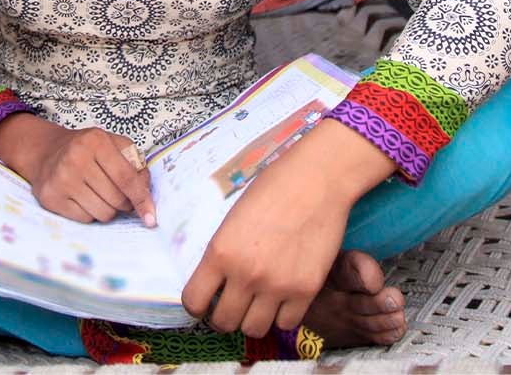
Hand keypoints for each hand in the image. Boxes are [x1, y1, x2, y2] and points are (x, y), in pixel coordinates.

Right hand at [0, 113, 156, 226]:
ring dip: (108, 209)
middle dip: (124, 203)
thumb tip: (147, 195)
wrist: (46, 151)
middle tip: (119, 195)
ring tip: (99, 194)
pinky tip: (83, 198)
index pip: (126, 178)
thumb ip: (136, 164)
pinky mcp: (50, 197)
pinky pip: (85, 219)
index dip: (141, 199)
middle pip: (116, 199)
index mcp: (95, 141)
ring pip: (102, 213)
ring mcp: (61, 179)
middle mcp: (76, 159)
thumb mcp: (114, 144)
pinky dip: (90, 213)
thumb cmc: (87, 149)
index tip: (151, 216)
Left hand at [180, 120, 395, 336]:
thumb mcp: (232, 219)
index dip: (198, 306)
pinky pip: (287, 324)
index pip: (194, 302)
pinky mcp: (306, 290)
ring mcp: (277, 285)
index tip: (205, 302)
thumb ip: (223, 253)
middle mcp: (245, 274)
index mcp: (220, 252)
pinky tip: (283, 298)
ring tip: (258, 304)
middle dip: (224, 316)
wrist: (316, 180)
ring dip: (253, 319)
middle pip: (224, 323)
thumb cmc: (272, 189)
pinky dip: (283, 315)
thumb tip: (215, 283)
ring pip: (254, 330)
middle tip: (233, 305)